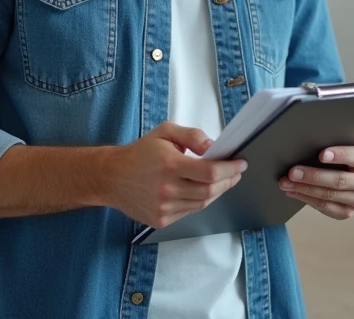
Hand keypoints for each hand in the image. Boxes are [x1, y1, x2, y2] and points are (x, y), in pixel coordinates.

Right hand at [101, 122, 246, 228]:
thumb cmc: (140, 153)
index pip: (210, 172)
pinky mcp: (161, 220)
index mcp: (169, 164)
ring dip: (217, 192)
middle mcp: (167, 189)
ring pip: (202, 203)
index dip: (230, 169)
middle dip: (228, 181)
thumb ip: (191, 136)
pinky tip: (202, 191)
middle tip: (236, 172)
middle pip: (210, 190)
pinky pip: (190, 211)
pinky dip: (201, 201)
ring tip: (222, 180)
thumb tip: (213, 147)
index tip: (241, 164)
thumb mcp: (165, 132)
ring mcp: (163, 207)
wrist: (112, 177)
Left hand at [278, 145, 353, 219]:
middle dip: (314, 176)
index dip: (340, 155)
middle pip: (341, 181)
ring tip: (286, 182)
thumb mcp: (345, 142)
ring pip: (330, 196)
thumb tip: (310, 140)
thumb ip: (335, 141)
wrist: (348, 168)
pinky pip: (326, 208)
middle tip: (293, 172)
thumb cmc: (342, 150)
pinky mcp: (348, 212)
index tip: (320, 154)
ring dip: (305, 189)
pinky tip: (293, 192)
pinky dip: (307, 199)